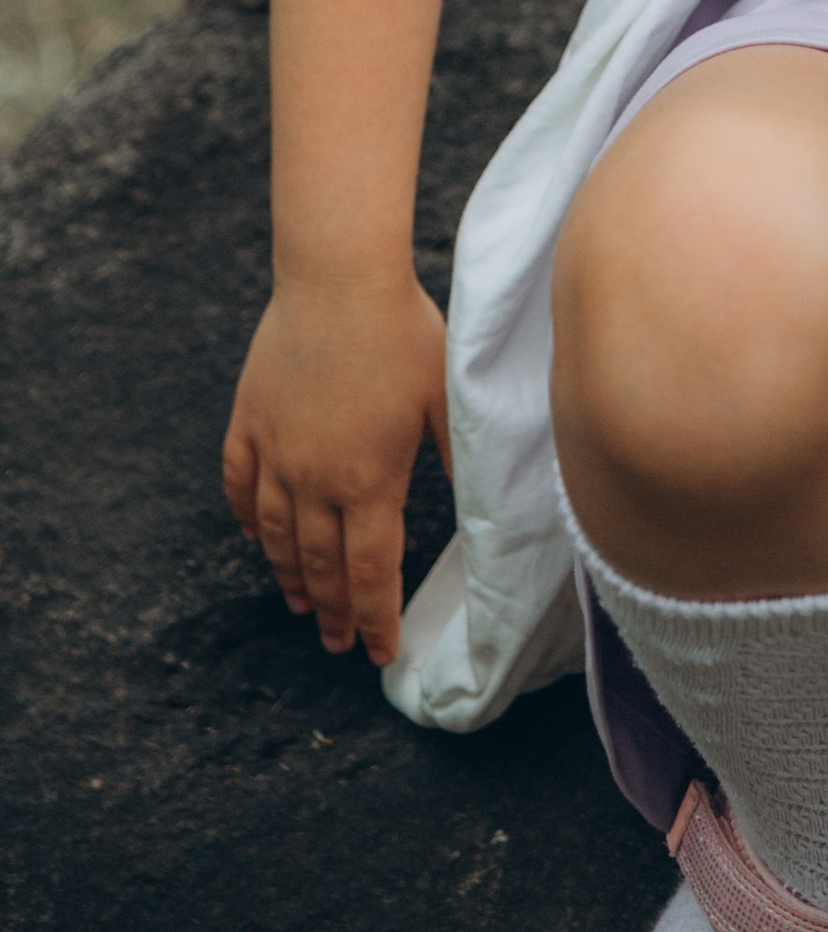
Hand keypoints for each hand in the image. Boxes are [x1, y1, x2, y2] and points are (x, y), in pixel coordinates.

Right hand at [224, 272, 450, 664]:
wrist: (339, 278)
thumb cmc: (404, 330)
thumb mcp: (446, 395)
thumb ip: (459, 456)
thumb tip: (483, 502)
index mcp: (370, 479)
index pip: (372, 571)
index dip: (375, 617)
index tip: (377, 653)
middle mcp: (316, 478)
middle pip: (321, 565)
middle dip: (333, 611)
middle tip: (337, 642)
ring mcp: (276, 452)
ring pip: (276, 535)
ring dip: (289, 576)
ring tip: (301, 604)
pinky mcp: (248, 422)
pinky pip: (240, 484)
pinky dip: (246, 518)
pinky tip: (254, 536)